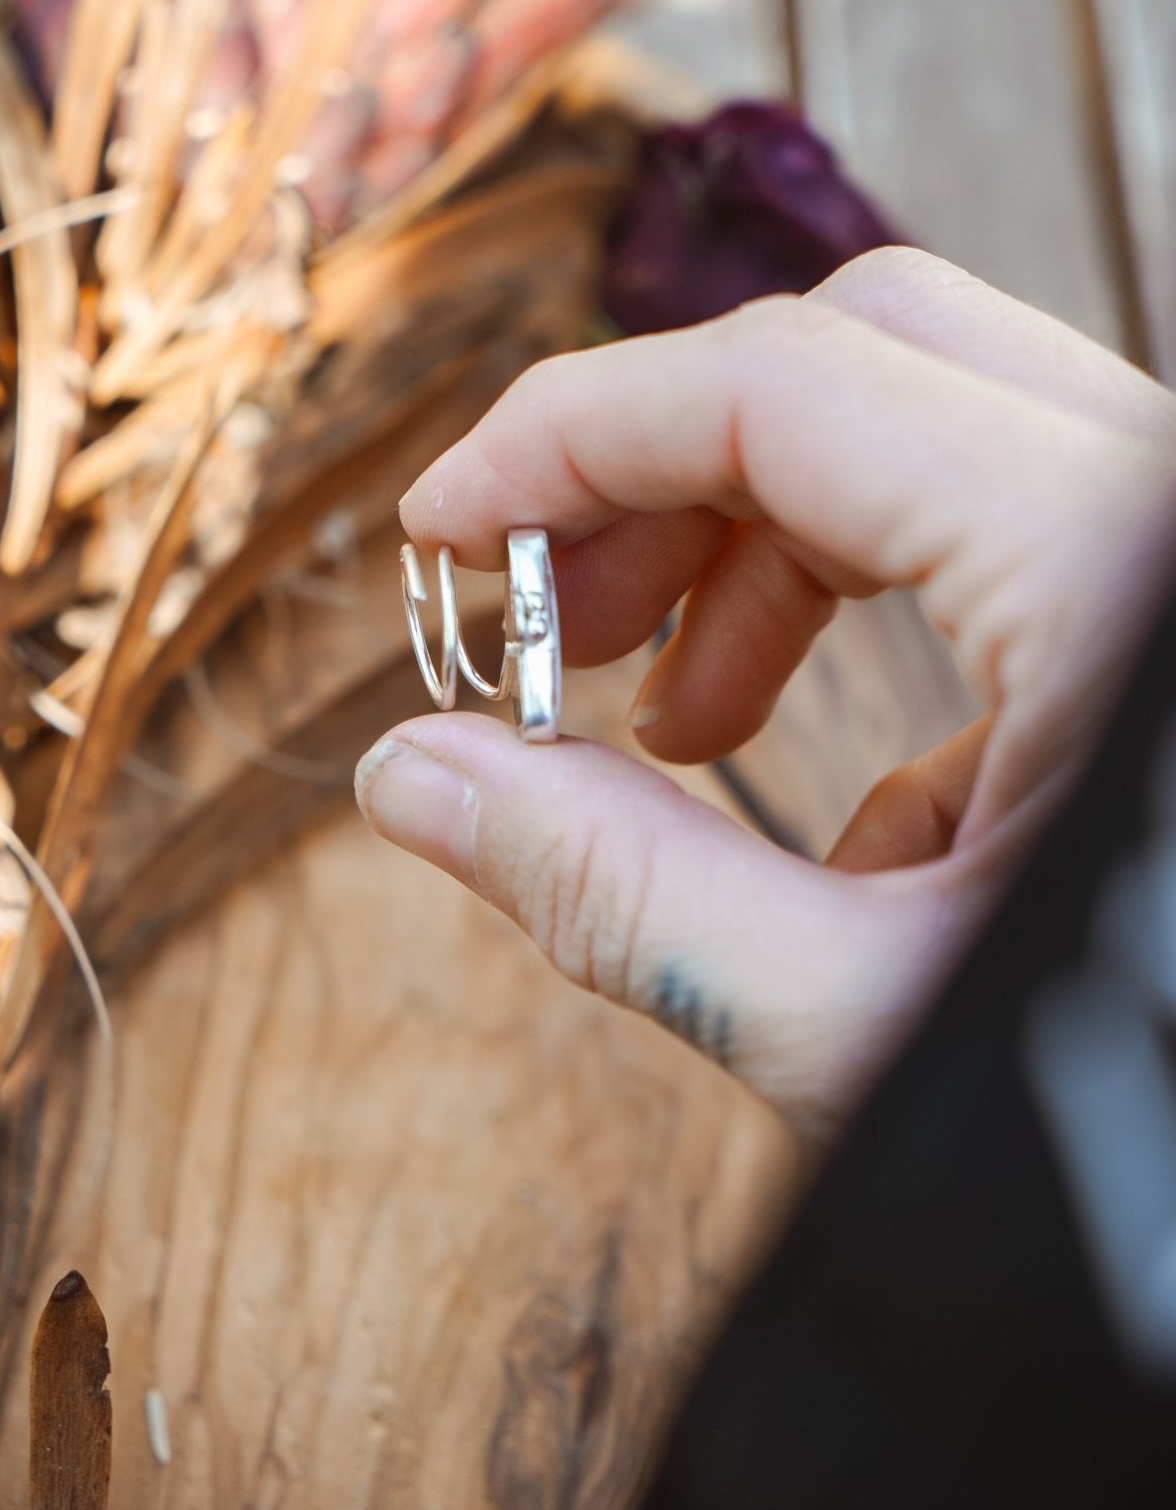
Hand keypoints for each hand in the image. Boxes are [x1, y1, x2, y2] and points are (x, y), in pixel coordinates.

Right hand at [355, 249, 1175, 1134]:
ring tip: (672, 724)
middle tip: (551, 624)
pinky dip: (892, 647)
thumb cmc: (1169, 1148)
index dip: (568, 435)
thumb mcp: (867, 1028)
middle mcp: (1166, 511)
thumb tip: (409, 782)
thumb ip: (620, 889)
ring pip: (945, 438)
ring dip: (770, 550)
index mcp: (1113, 564)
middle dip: (669, 472)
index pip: (780, 386)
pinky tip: (862, 833)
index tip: (444, 531)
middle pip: (866, 360)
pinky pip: (1023, 558)